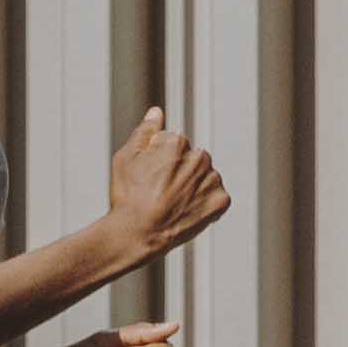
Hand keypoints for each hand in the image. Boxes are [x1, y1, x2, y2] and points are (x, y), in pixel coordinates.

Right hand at [97, 104, 230, 262]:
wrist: (138, 234)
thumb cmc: (127, 195)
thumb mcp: (126, 158)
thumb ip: (145, 132)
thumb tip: (157, 112)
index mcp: (177, 142)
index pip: (173, 144)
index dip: (159, 161)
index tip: (149, 177)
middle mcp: (199, 158)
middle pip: (192, 159)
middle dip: (180, 171)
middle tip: (160, 191)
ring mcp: (212, 180)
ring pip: (205, 176)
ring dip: (193, 186)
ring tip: (173, 203)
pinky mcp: (221, 201)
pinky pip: (215, 196)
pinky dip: (204, 203)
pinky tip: (186, 211)